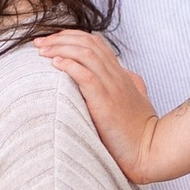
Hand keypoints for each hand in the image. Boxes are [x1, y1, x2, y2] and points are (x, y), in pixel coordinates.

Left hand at [40, 30, 165, 181]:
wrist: (150, 152)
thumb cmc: (140, 133)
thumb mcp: (137, 101)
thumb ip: (130, 86)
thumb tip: (126, 75)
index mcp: (121, 75)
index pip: (96, 43)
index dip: (71, 37)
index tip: (51, 42)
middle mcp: (117, 76)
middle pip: (88, 43)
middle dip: (60, 39)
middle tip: (39, 43)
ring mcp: (113, 88)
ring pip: (86, 53)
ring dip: (60, 49)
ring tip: (42, 51)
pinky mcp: (106, 103)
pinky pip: (86, 76)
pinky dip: (69, 66)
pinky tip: (55, 64)